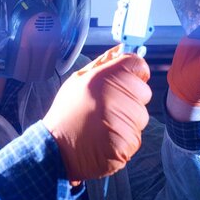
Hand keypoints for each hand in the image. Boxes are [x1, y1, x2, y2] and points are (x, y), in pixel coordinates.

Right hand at [43, 45, 151, 182]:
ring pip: (141, 116)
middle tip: (108, 108)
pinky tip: (106, 138)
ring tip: (104, 124)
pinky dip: (124, 139)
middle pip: (144, 91)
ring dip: (128, 120)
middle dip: (131, 99)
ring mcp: (123, 121)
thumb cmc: (67, 113)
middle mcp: (116, 96)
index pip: (139, 65)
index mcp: (105, 77)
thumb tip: (120, 49)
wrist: (56, 149)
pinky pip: (136, 136)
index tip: (125, 81)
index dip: (134, 73)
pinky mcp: (126, 143)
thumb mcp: (78, 80)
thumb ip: (103, 63)